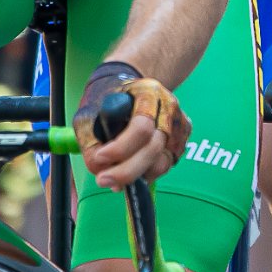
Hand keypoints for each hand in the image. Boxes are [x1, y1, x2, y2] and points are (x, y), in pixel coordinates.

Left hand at [74, 64, 191, 189]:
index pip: (141, 127)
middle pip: (154, 148)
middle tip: (103, 180)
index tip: (101, 157)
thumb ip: (91, 141)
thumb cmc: (107, 100)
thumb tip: (100, 170)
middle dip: (127, 170)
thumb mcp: (89, 113)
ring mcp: (178, 125)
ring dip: (137, 174)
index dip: (121, 147)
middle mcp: (168, 108)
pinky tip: (130, 165)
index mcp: (148, 93)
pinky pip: (166, 165)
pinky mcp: (181, 140)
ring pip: (162, 162)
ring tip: (115, 176)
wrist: (128, 90)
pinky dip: (147, 172)